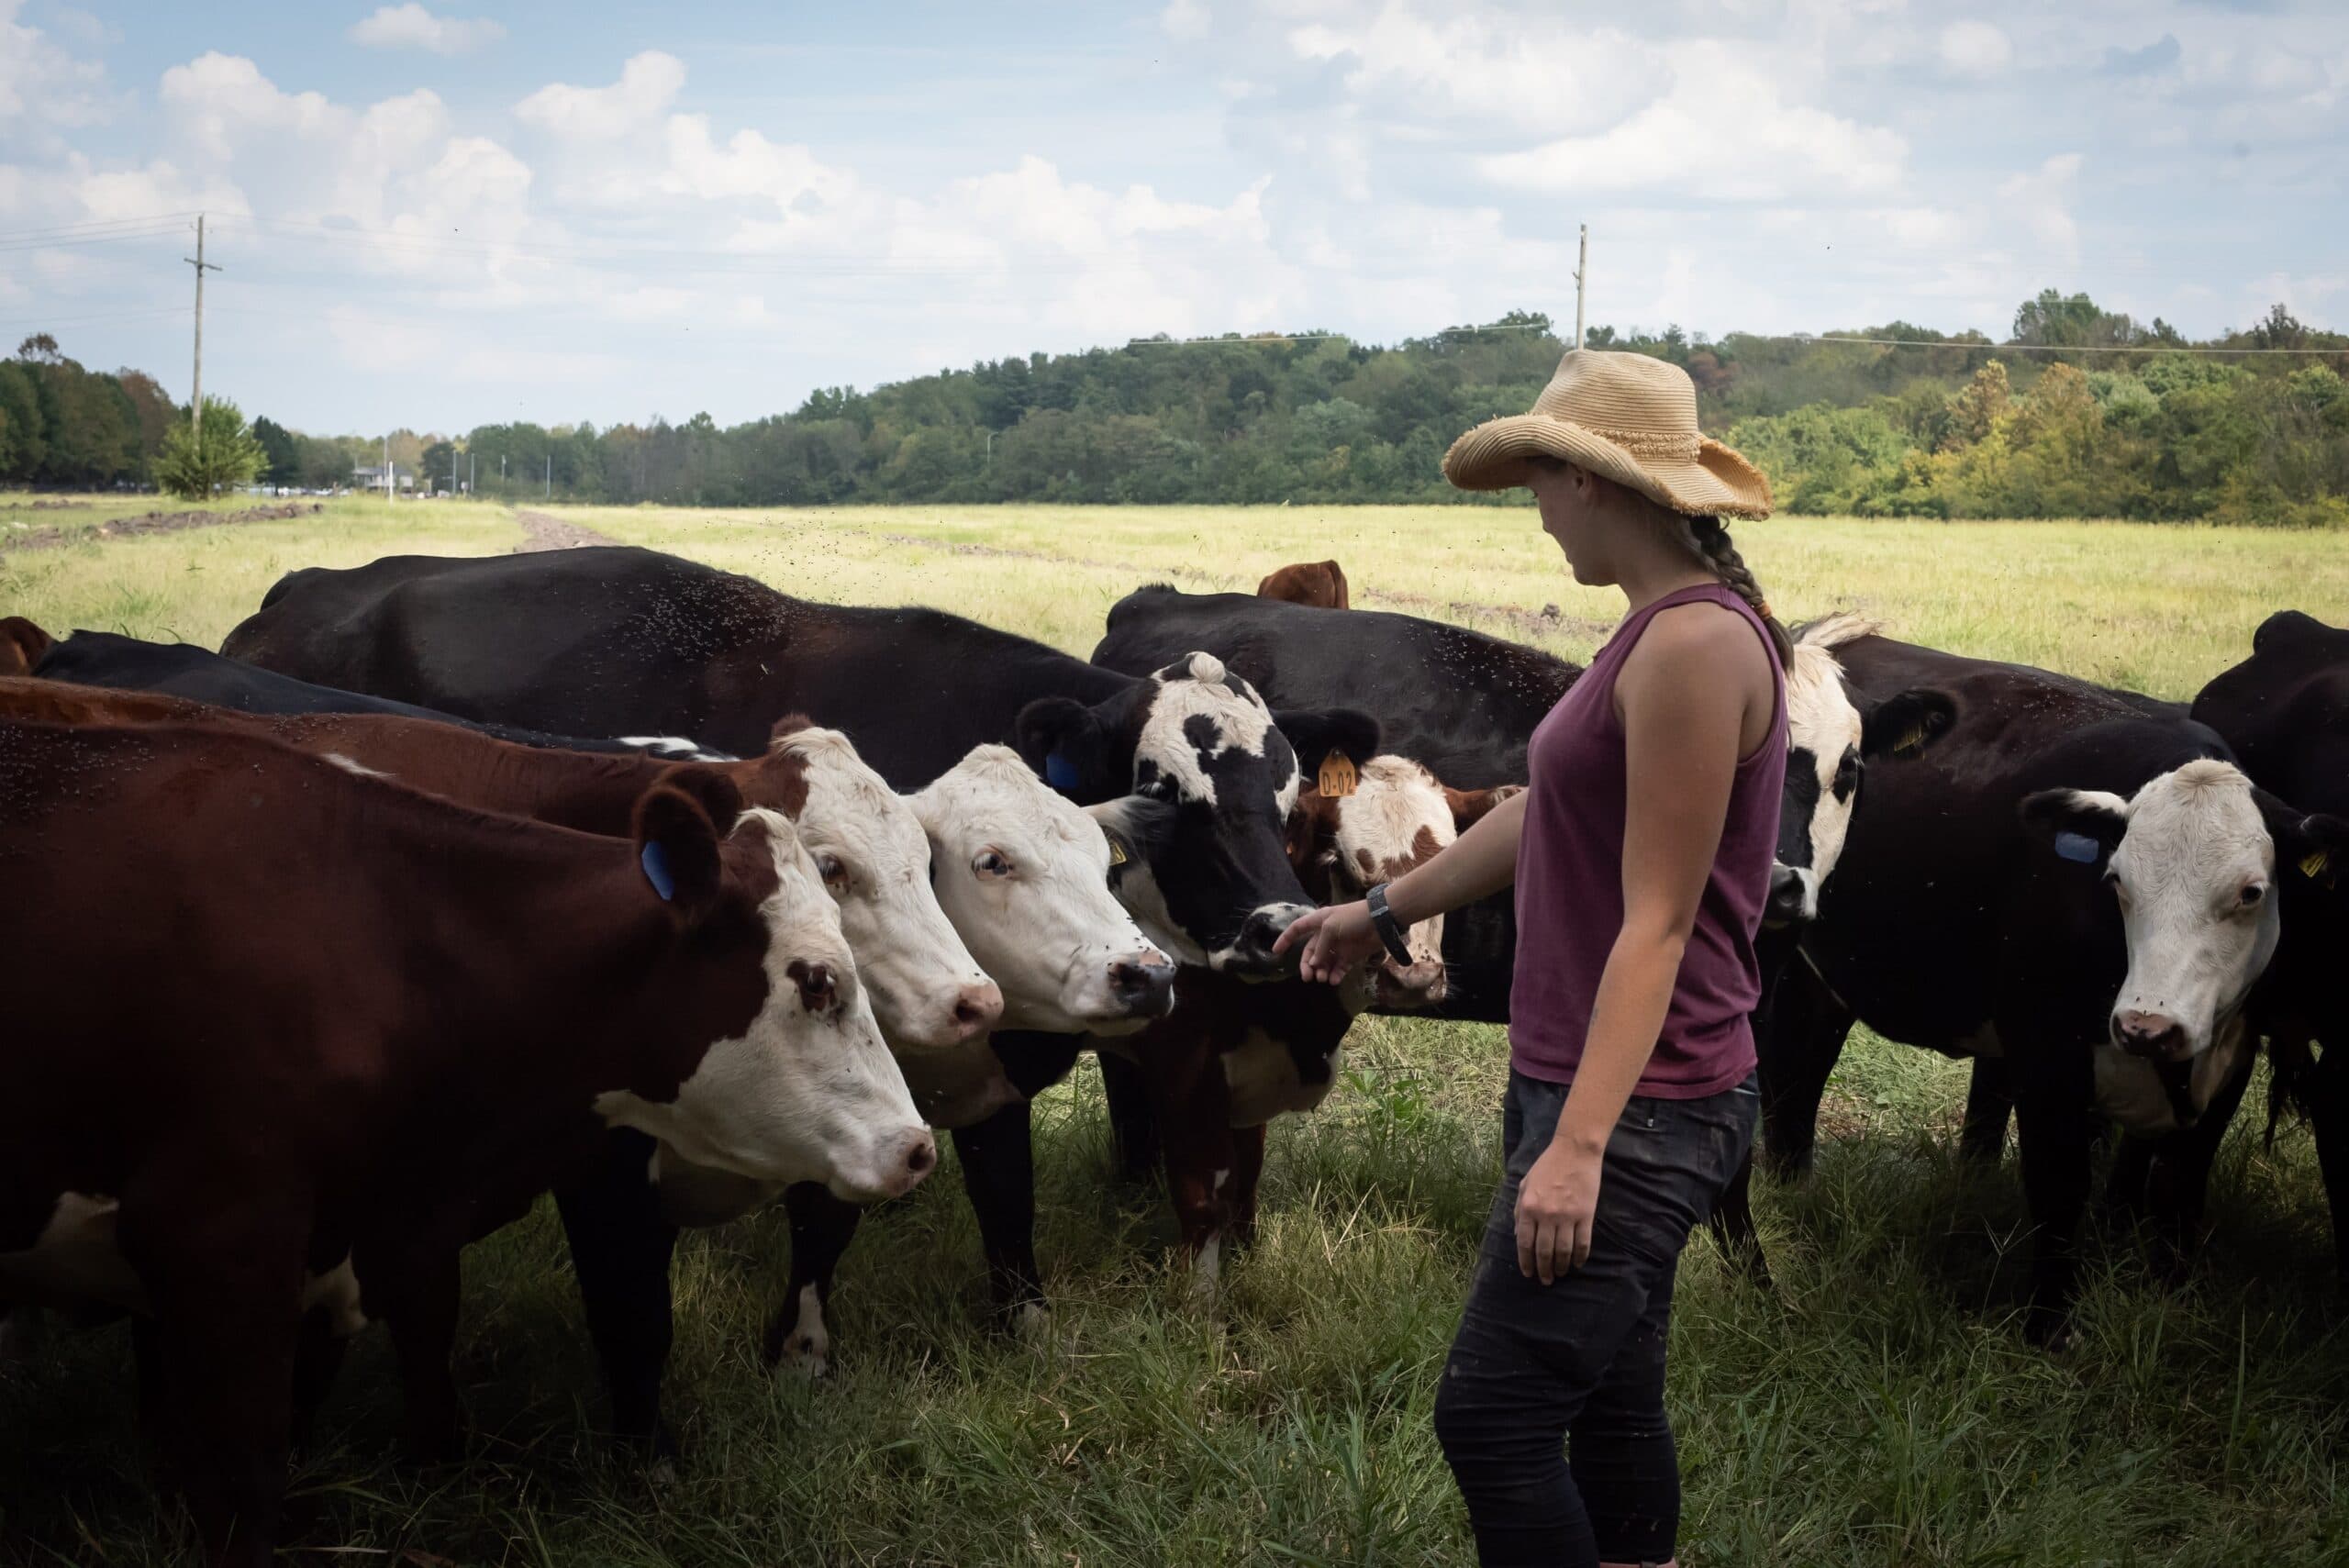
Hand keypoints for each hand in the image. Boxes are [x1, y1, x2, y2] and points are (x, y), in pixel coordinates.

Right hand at [1272, 901, 1382, 984]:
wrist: (1381, 922)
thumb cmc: (1353, 918)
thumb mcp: (1331, 927)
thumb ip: (1320, 946)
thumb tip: (1314, 964)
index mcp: (1318, 922)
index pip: (1297, 929)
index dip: (1285, 939)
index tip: (1276, 952)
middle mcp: (1326, 935)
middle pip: (1310, 952)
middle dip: (1307, 965)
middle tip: (1308, 977)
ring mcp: (1338, 946)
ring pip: (1323, 962)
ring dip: (1321, 971)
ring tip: (1323, 978)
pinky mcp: (1350, 956)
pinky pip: (1339, 968)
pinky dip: (1335, 975)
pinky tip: (1335, 980)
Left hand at [1514, 1137, 1601, 1283]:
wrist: (1575, 1151)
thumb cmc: (1547, 1166)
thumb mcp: (1525, 1184)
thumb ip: (1519, 1210)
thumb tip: (1519, 1237)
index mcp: (1528, 1207)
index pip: (1525, 1243)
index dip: (1526, 1262)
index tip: (1528, 1273)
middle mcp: (1546, 1215)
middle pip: (1544, 1251)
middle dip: (1543, 1270)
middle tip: (1546, 1280)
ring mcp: (1567, 1216)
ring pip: (1563, 1251)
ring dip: (1561, 1266)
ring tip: (1561, 1274)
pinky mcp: (1585, 1215)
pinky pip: (1583, 1243)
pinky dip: (1580, 1257)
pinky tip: (1578, 1263)